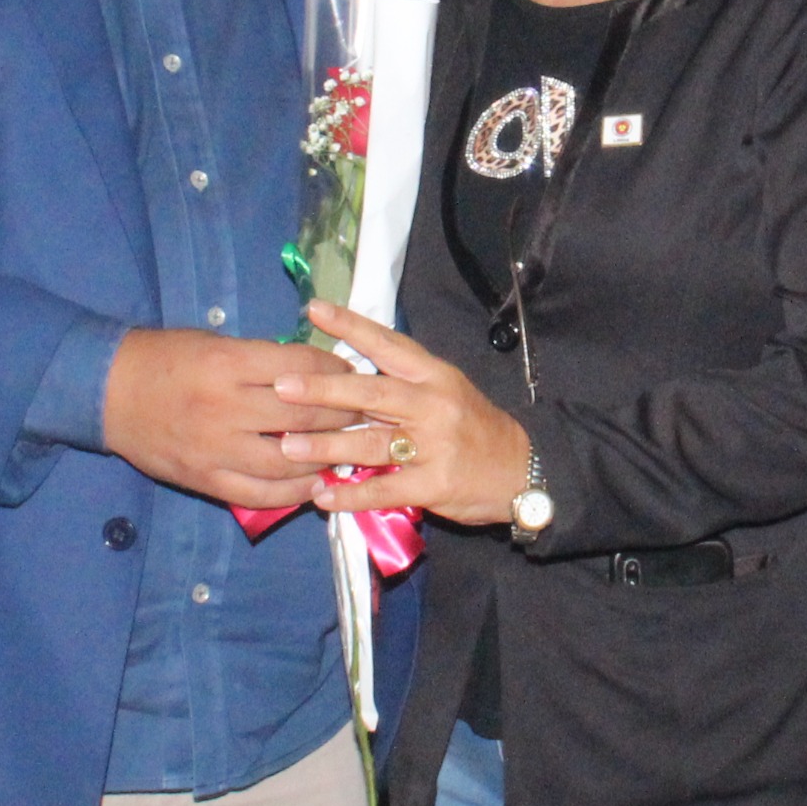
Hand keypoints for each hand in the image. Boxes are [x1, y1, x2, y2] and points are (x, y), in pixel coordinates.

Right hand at [105, 328, 360, 507]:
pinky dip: (293, 493)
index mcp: (229, 364)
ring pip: (289, 461)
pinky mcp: (205, 480)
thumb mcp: (215, 343)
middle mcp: (226, 408)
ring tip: (345, 451)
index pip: (301, 369)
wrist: (108, 392)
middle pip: (304, 416)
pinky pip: (260, 494)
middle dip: (342, 414)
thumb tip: (316, 372)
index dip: (335, 371)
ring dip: (326, 457)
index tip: (352, 374)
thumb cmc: (166, 358)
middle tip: (363, 413)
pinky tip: (314, 485)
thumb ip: (262, 359)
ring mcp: (216, 449)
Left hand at [278, 302, 535, 525]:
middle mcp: (433, 405)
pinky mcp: (435, 485)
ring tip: (288, 446)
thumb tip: (342, 376)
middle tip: (283, 386)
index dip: (352, 326)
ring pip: (371, 443)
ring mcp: (434, 446)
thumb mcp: (446, 392)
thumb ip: (401, 385)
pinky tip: (322, 496)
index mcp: (434, 376)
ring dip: (326, 445)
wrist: (523, 471)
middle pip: (372, 394)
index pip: (389, 345)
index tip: (315, 309)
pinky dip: (351, 494)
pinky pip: (384, 490)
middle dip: (324, 390)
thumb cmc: (475, 428)